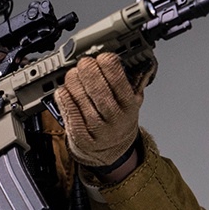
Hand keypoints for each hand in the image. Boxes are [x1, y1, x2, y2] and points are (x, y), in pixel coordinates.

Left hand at [56, 53, 145, 173]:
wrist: (111, 152)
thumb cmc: (120, 121)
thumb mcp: (134, 103)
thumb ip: (136, 82)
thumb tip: (145, 61)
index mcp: (129, 106)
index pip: (119, 81)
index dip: (108, 65)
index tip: (102, 57)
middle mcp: (114, 119)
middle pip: (99, 90)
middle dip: (89, 71)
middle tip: (83, 63)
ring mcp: (97, 130)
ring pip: (83, 101)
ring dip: (74, 83)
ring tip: (72, 74)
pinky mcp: (81, 138)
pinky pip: (70, 115)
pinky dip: (65, 100)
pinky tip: (63, 91)